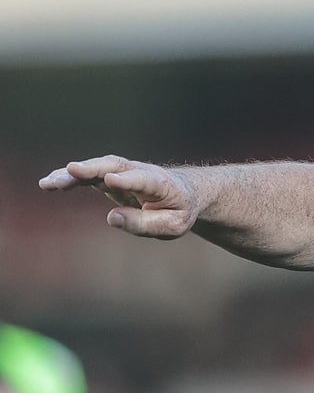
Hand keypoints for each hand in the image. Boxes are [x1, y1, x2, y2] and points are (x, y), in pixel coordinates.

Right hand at [39, 155, 200, 239]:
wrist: (186, 193)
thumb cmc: (179, 211)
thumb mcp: (173, 225)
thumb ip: (144, 224)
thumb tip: (112, 218)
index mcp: (162, 184)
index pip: (144, 180)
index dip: (128, 180)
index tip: (110, 180)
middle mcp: (141, 172)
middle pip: (116, 166)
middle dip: (93, 168)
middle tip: (71, 170)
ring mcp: (125, 173)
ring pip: (98, 168)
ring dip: (74, 173)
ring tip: (48, 183)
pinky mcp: (112, 177)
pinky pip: (89, 175)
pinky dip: (71, 178)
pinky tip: (49, 183)